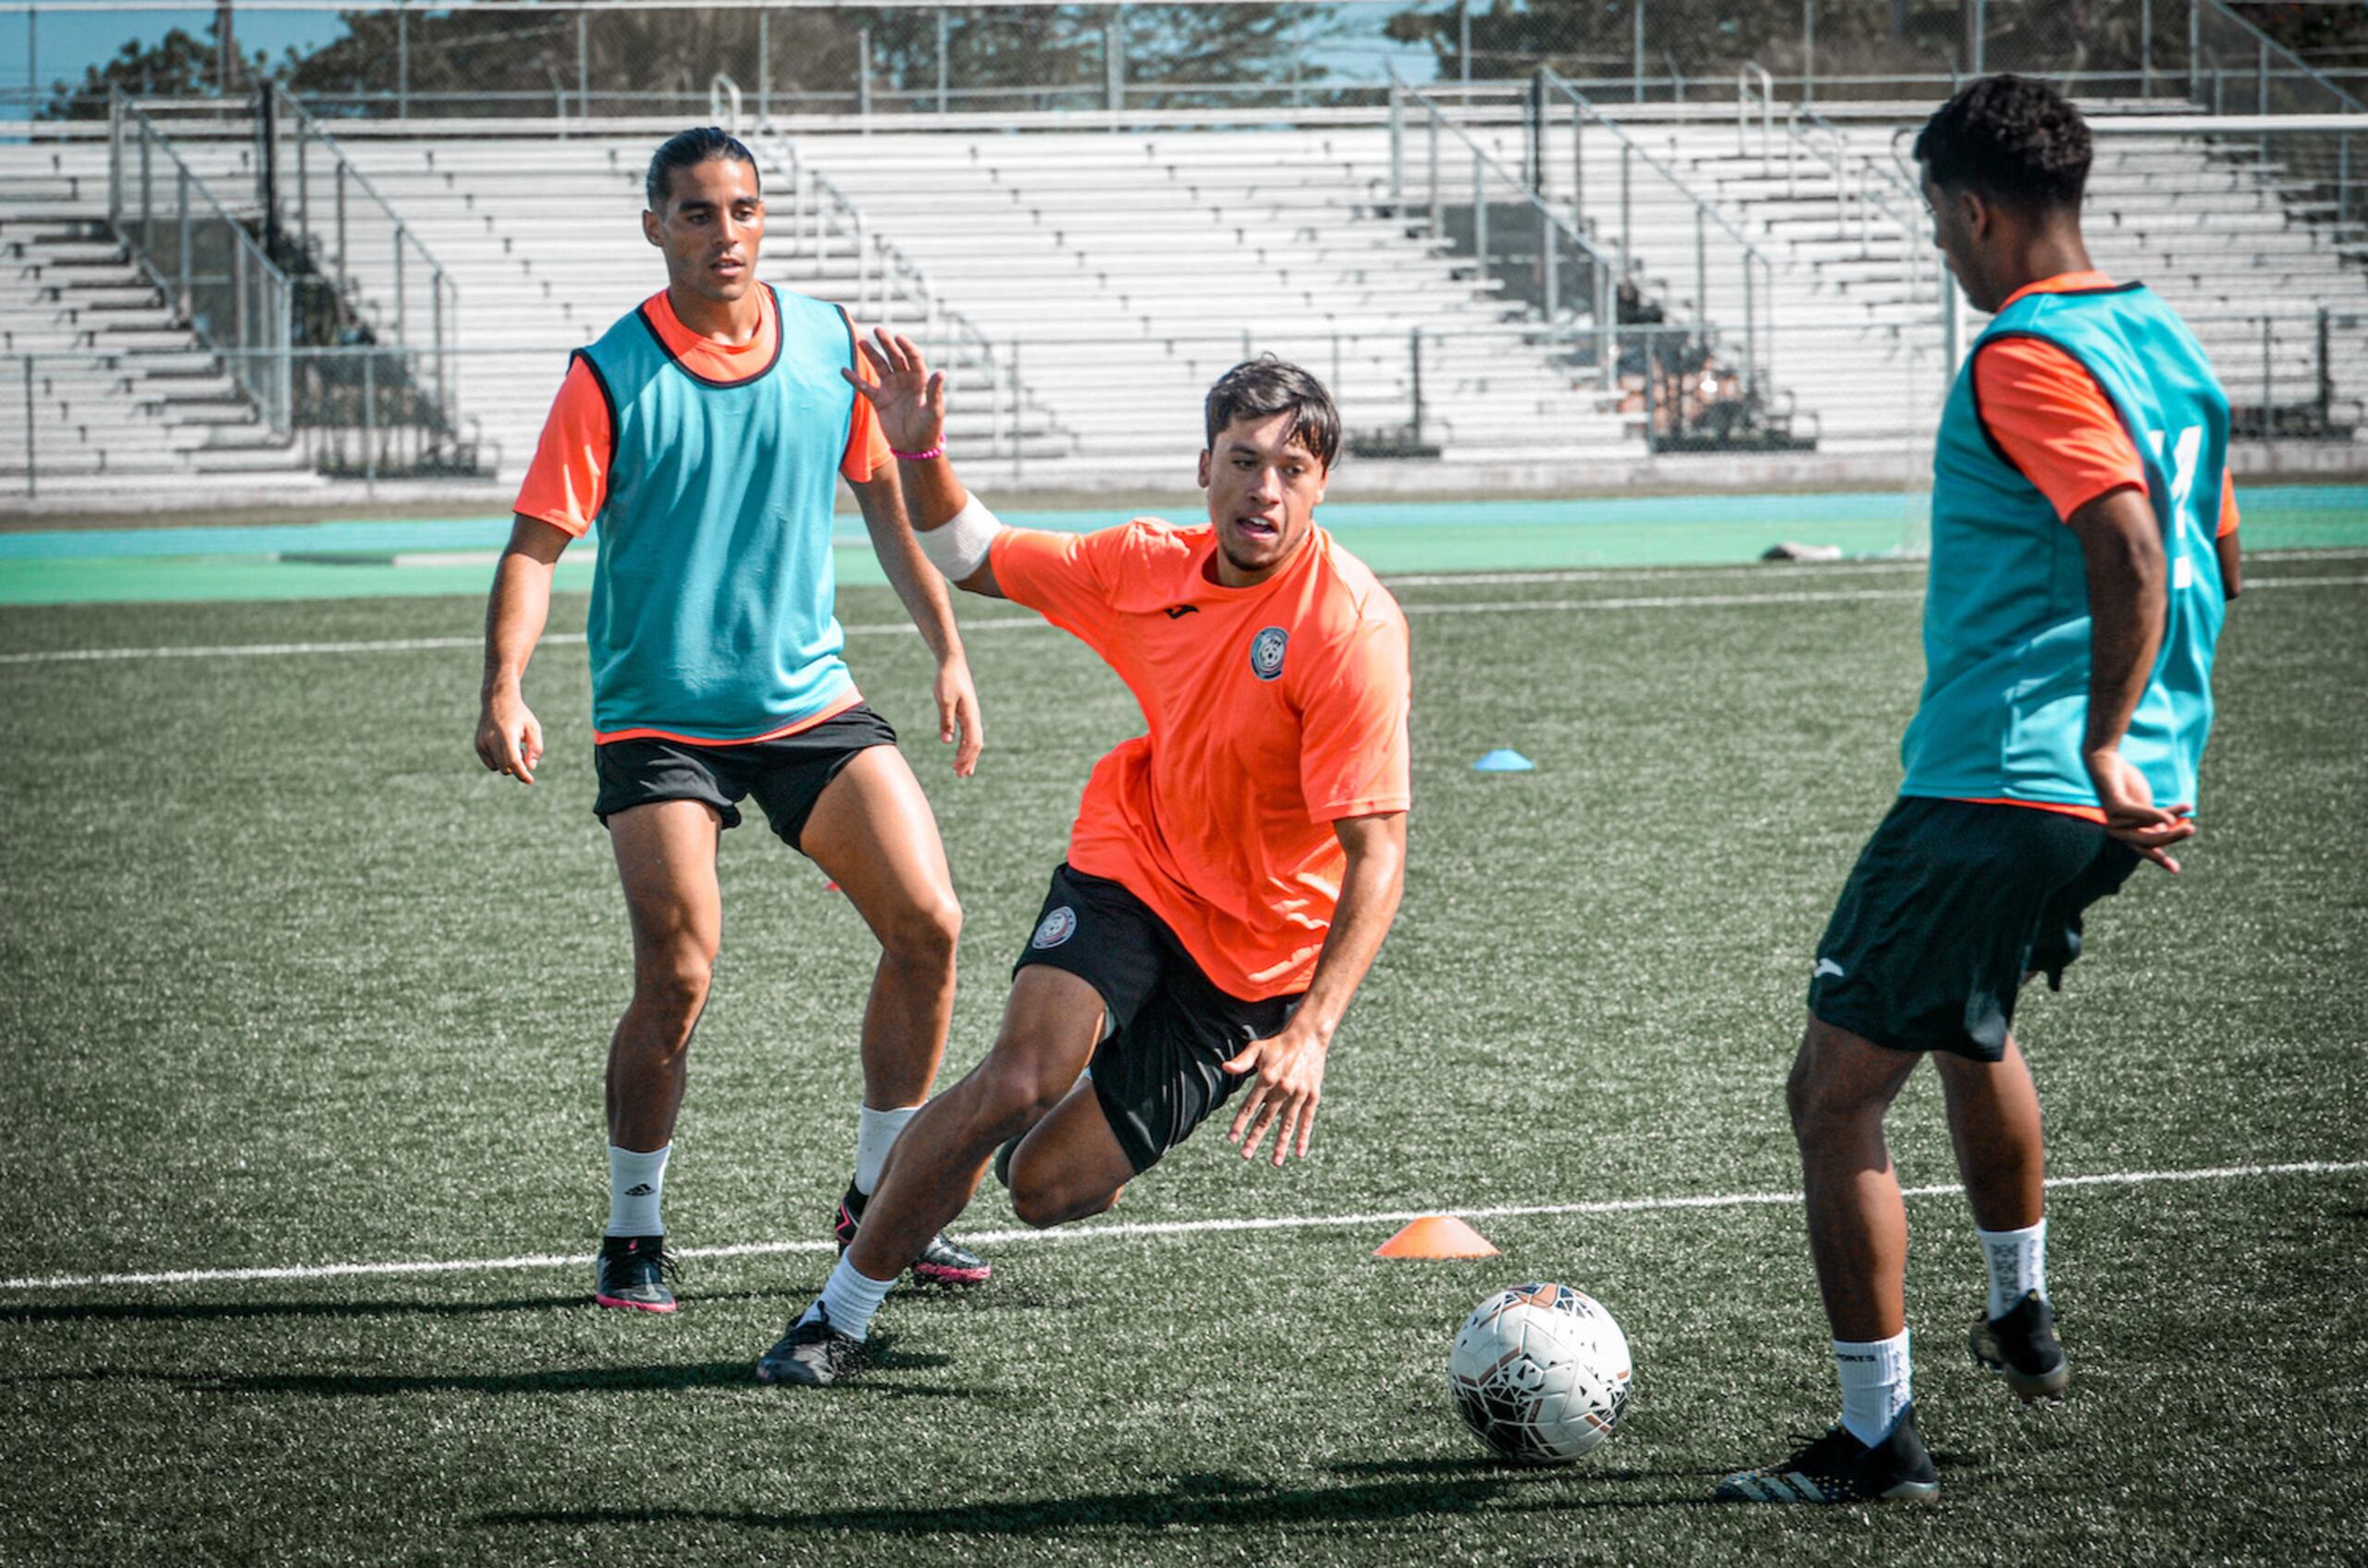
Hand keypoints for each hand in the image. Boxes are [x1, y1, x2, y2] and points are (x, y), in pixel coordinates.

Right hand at [475, 686, 543, 784]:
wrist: (497, 701)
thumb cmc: (519, 716)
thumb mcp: (533, 728)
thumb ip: (536, 748)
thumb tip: (530, 767)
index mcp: (506, 735)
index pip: (513, 761)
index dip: (522, 774)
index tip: (530, 781)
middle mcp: (491, 740)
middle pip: (506, 768)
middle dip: (518, 766)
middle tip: (523, 751)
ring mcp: (482, 743)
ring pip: (498, 768)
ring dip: (508, 764)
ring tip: (513, 747)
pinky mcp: (478, 745)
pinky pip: (491, 764)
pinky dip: (499, 761)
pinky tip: (503, 747)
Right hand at [842, 328, 945, 457]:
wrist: (915, 448)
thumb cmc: (929, 429)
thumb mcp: (934, 410)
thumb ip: (934, 391)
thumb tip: (941, 373)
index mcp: (920, 380)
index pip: (913, 357)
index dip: (906, 347)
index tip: (898, 337)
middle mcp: (905, 380)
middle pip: (895, 357)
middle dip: (886, 343)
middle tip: (878, 330)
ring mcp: (891, 389)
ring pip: (879, 366)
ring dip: (870, 354)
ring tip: (860, 341)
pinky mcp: (879, 400)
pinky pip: (864, 386)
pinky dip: (854, 379)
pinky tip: (843, 370)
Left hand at [934, 651, 983, 777]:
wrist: (952, 663)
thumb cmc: (947, 680)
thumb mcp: (943, 700)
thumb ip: (945, 721)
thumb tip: (946, 742)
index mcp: (971, 716)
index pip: (972, 743)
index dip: (965, 758)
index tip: (956, 769)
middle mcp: (974, 717)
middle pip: (976, 745)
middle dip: (969, 761)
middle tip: (960, 775)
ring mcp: (971, 715)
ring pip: (974, 741)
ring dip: (969, 756)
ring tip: (963, 771)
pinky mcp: (966, 713)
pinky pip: (969, 734)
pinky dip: (966, 746)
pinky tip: (960, 751)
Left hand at [1222, 1017, 1330, 1166]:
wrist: (1308, 1037)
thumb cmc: (1278, 1044)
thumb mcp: (1257, 1048)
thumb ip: (1242, 1061)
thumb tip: (1224, 1067)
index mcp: (1267, 1078)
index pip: (1250, 1105)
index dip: (1240, 1123)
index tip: (1231, 1139)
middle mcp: (1283, 1088)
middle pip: (1266, 1118)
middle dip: (1255, 1138)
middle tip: (1245, 1155)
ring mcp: (1299, 1094)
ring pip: (1287, 1124)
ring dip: (1280, 1144)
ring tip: (1275, 1162)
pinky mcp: (1312, 1096)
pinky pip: (1307, 1120)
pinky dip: (1303, 1136)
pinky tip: (1299, 1153)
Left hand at [2086, 747, 2194, 871]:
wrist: (2107, 764)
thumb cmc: (2126, 786)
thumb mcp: (2144, 807)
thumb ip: (2153, 821)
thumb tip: (2167, 832)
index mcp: (2125, 833)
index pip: (2145, 850)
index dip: (2160, 860)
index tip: (2176, 870)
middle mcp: (2116, 831)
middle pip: (2149, 840)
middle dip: (2172, 837)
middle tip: (2192, 830)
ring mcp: (2113, 819)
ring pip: (2148, 824)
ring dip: (2171, 817)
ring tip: (2188, 808)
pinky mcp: (2114, 806)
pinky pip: (2137, 813)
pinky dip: (2154, 815)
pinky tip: (2168, 817)